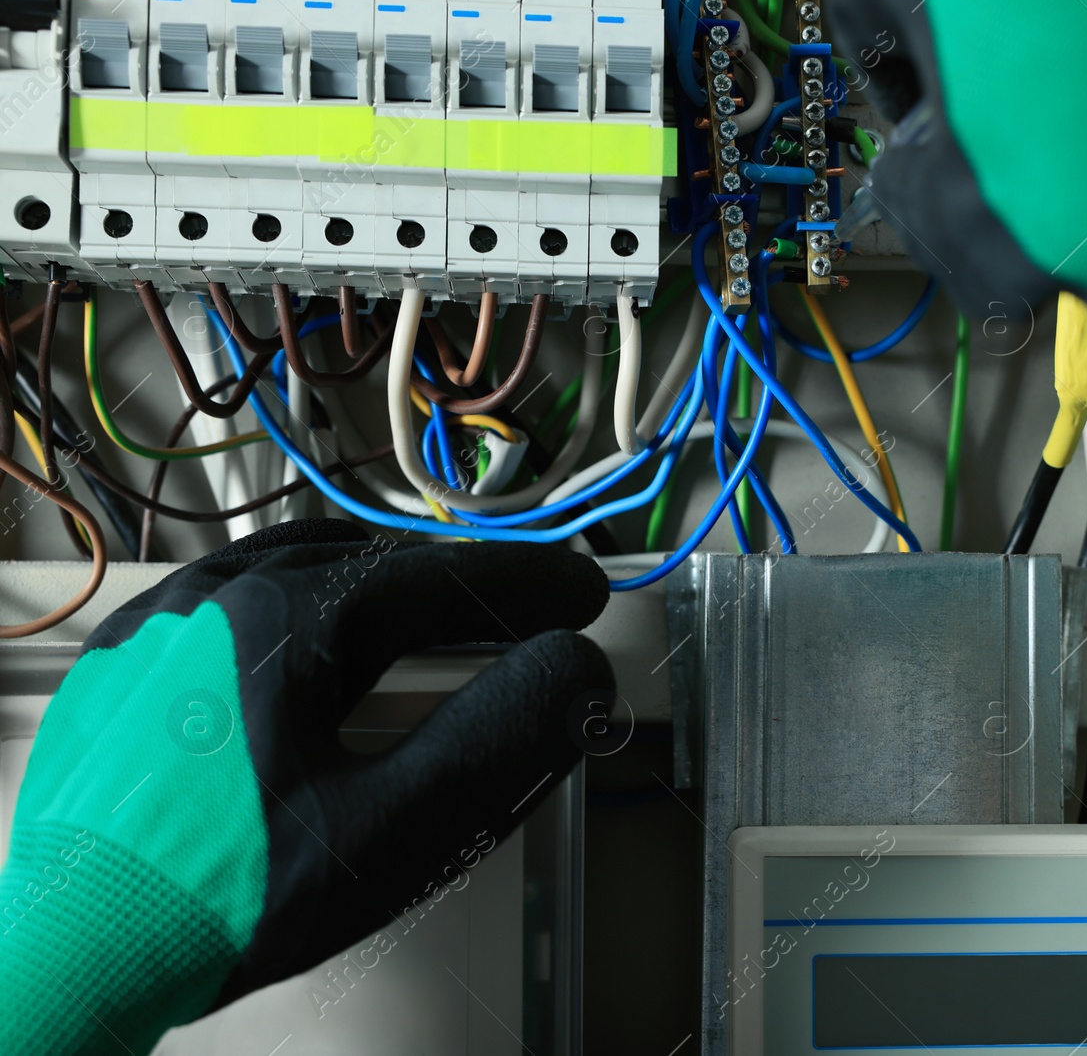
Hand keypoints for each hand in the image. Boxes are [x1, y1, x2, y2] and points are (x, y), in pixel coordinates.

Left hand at [0, 520, 613, 1055]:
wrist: (70, 955)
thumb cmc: (222, 901)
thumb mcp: (387, 833)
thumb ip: (495, 742)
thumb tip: (575, 672)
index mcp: (283, 622)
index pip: (441, 581)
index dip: (529, 585)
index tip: (582, 592)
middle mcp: (216, 598)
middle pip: (376, 564)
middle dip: (464, 585)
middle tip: (527, 608)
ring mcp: (160, 625)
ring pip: (299, 564)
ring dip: (385, 580)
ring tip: (439, 605)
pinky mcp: (124, 664)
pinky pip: (231, 594)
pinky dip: (303, 597)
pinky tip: (319, 630)